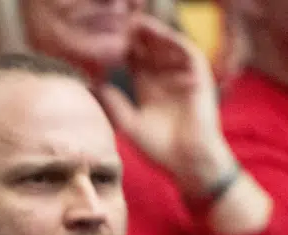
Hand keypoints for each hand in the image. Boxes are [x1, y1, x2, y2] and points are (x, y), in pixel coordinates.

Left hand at [98, 14, 235, 196]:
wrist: (188, 160)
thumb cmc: (160, 147)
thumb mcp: (129, 122)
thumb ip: (112, 103)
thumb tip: (89, 85)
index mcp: (146, 85)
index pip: (131, 58)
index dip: (117, 46)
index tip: (98, 37)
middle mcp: (163, 76)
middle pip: (147, 47)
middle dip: (132, 34)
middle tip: (113, 21)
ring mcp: (181, 75)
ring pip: (166, 46)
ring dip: (152, 33)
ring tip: (133, 23)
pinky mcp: (199, 77)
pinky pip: (187, 52)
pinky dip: (173, 42)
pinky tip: (158, 35)